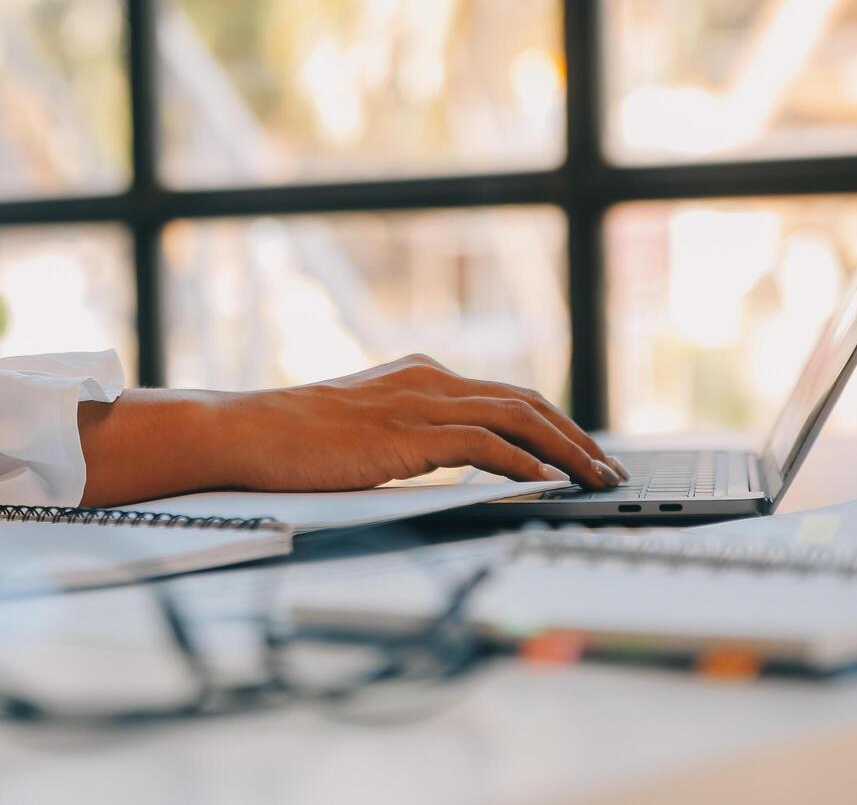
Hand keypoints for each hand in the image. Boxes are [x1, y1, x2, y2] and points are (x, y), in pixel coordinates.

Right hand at [77, 356, 625, 506]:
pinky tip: (548, 482)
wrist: (246, 433)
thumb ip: (413, 437)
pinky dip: (524, 462)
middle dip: (577, 436)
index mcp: (420, 374)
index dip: (555, 424)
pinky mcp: (407, 432)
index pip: (507, 396)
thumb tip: (459, 466)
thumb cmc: (294, 441)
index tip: (584, 454)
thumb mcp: (366, 430)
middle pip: (527, 400)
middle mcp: (428, 378)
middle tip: (611, 470)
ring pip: (518, 418)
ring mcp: (419, 401)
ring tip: (597, 480)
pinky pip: (485, 444)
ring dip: (567, 449)